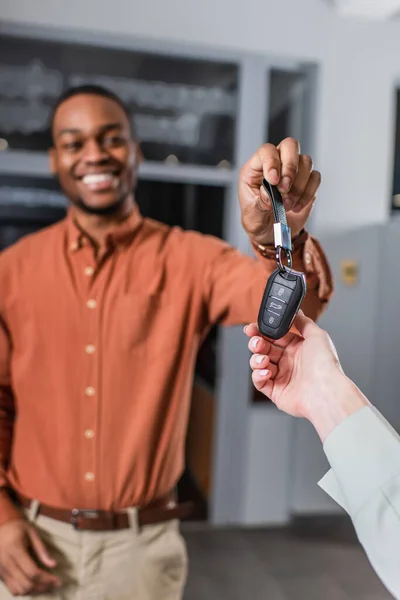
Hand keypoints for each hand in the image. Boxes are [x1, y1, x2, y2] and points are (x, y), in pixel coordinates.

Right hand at [0, 519, 60, 595]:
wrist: (1, 528)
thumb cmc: (19, 528)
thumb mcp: (33, 533)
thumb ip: (42, 550)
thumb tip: (53, 565)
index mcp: (15, 550)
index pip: (32, 572)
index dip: (46, 579)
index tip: (57, 580)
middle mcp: (7, 564)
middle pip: (26, 584)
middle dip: (43, 587)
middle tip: (54, 584)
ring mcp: (2, 571)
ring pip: (19, 590)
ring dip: (34, 591)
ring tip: (46, 585)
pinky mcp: (1, 575)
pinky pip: (13, 590)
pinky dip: (25, 591)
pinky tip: (34, 585)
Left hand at [239, 138, 320, 244]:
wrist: (271, 234)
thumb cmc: (257, 221)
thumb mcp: (252, 216)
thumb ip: (260, 204)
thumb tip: (269, 194)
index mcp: (255, 169)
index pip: (267, 151)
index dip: (272, 162)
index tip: (273, 181)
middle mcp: (276, 165)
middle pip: (290, 146)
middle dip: (290, 168)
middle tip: (284, 190)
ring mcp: (293, 171)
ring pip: (306, 162)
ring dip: (299, 186)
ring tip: (287, 205)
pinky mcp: (307, 182)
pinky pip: (315, 177)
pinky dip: (308, 193)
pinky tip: (296, 206)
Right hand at [244, 311, 367, 440]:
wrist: (325, 391)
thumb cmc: (325, 364)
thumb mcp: (317, 335)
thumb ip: (303, 322)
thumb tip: (296, 311)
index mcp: (297, 348)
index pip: (273, 337)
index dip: (261, 331)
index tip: (252, 328)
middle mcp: (289, 362)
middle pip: (264, 349)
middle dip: (256, 344)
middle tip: (256, 342)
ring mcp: (282, 377)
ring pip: (259, 364)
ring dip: (256, 359)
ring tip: (263, 359)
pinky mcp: (276, 392)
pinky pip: (259, 382)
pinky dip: (258, 376)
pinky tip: (266, 372)